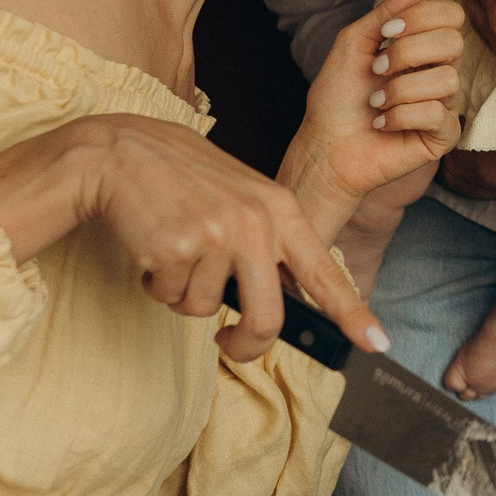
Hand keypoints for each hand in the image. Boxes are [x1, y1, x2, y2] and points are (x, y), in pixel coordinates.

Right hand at [48, 114, 388, 364]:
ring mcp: (215, 235)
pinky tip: (150, 243)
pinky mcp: (174, 249)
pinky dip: (154, 283)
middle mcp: (255, 222)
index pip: (323, 270)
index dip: (352, 312)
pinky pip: (167, 297)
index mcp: (279, 208)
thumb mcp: (239, 195)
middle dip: (245, 345)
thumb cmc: (178, 177)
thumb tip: (279, 303)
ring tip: (172, 248)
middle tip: (228, 344)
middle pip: (267, 318)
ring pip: (204, 309)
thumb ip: (266, 241)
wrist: (118, 151)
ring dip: (182, 293)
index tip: (377, 342)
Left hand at [280, 0, 465, 227]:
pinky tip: (383, 124)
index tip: (385, 32)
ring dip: (399, 89)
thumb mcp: (356, 41)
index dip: (419, 18)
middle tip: (377, 69)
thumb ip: (391, 9)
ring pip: (448, 79)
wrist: (326, 144)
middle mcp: (440, 71)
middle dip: (405, 53)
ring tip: (376, 103)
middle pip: (454, 42)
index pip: (452, 15)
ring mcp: (445, 104)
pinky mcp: (443, 136)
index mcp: (425, 46)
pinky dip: (400, 116)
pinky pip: (437, 113)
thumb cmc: (338, 95)